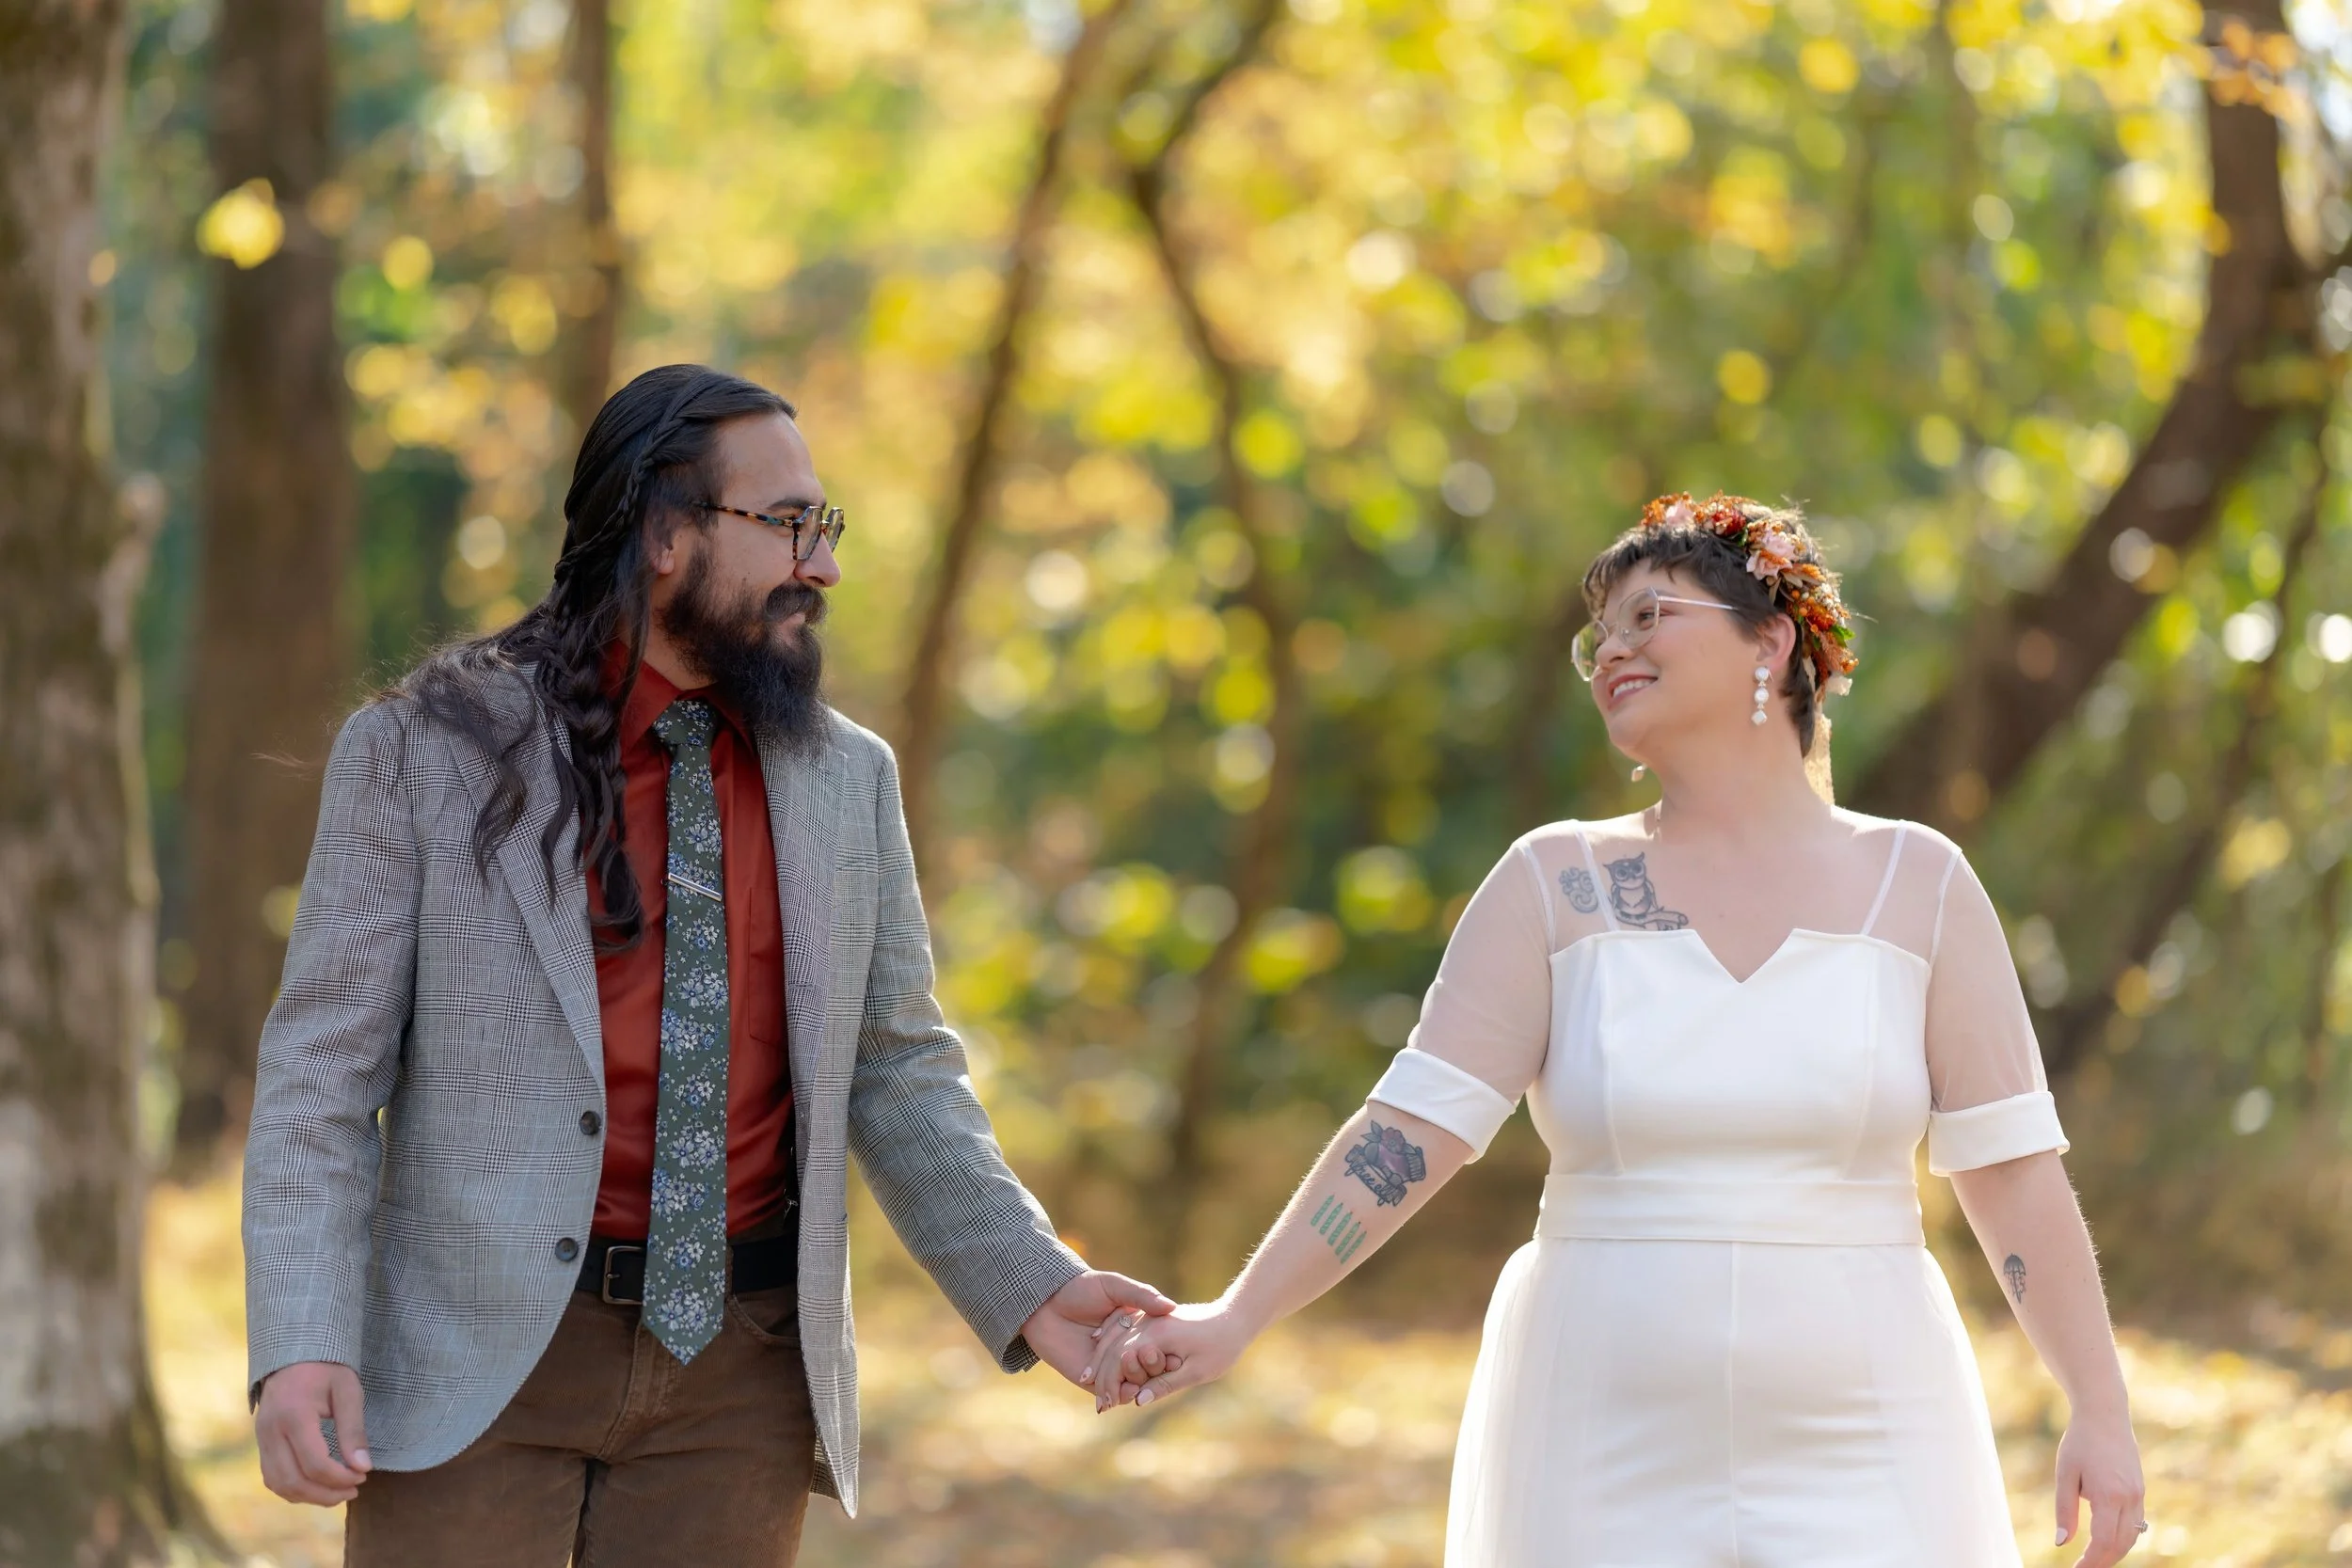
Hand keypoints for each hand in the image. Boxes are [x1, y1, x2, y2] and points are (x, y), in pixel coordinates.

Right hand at [254, 1361, 371, 1504]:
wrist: (294, 1355)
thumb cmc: (326, 1369)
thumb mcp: (348, 1391)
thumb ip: (353, 1431)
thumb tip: (362, 1468)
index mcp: (294, 1415)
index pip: (315, 1464)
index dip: (341, 1478)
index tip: (363, 1476)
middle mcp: (271, 1431)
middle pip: (294, 1481)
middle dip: (326, 1494)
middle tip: (354, 1489)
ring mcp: (261, 1439)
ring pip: (279, 1484)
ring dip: (310, 1496)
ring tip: (338, 1493)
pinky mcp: (261, 1444)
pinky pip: (272, 1478)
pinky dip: (294, 1489)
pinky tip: (318, 1486)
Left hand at [1020, 1270, 1175, 1390]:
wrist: (1044, 1304)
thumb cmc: (1080, 1289)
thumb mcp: (1114, 1286)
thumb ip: (1141, 1295)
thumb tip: (1170, 1307)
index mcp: (1138, 1326)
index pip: (1161, 1344)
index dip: (1170, 1350)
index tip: (1179, 1352)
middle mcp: (1127, 1348)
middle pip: (1151, 1366)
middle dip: (1156, 1368)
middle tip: (1157, 1363)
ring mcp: (1111, 1366)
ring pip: (1136, 1382)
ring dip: (1141, 1382)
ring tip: (1140, 1376)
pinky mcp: (1094, 1381)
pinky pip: (1114, 1393)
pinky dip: (1124, 1394)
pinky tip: (1128, 1389)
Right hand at [1090, 1301, 1251, 1411]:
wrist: (1234, 1319)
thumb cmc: (1220, 1348)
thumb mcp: (1196, 1371)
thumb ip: (1165, 1384)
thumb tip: (1137, 1400)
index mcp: (1156, 1335)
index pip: (1120, 1360)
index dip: (1109, 1385)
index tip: (1104, 1407)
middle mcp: (1147, 1323)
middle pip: (1112, 1349)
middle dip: (1101, 1376)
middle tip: (1098, 1405)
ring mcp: (1147, 1317)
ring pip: (1114, 1338)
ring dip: (1101, 1360)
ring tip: (1090, 1382)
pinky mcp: (1151, 1317)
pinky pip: (1122, 1330)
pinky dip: (1109, 1344)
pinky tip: (1100, 1355)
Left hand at [2054, 1412, 2145, 1565]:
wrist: (2105, 1415)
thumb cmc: (2080, 1442)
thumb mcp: (2065, 1474)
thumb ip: (2065, 1510)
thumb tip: (2061, 1543)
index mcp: (2109, 1495)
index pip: (2103, 1542)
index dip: (2091, 1561)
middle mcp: (2129, 1498)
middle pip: (2121, 1544)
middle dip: (2103, 1561)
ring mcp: (2138, 1494)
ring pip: (2132, 1536)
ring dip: (2115, 1551)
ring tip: (2093, 1559)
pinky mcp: (2140, 1490)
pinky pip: (2136, 1522)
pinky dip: (2123, 1536)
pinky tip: (2107, 1540)